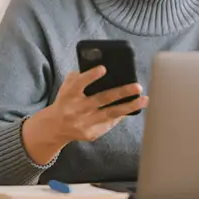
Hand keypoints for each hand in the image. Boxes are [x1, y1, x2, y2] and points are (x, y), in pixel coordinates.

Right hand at [21, 66, 147, 164]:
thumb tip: (96, 65)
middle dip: (121, 93)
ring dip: (129, 107)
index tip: (103, 68)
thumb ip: (78, 77)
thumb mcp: (66, 87)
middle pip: (101, 99)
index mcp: (69, 96)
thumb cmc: (65, 102)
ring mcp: (85, 123)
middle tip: (137, 86)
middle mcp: (76, 110)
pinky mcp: (91, 133)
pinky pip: (109, 123)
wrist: (54, 128)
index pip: (79, 84)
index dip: (90, 76)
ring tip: (143, 100)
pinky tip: (132, 108)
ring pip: (110, 114)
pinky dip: (121, 115)